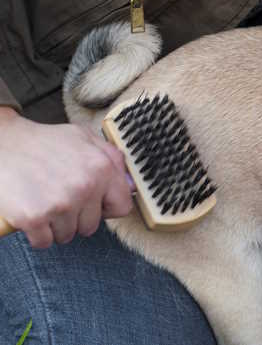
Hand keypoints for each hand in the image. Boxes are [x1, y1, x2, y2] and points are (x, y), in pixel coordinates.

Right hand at [0, 107, 133, 247]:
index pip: (122, 207)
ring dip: (56, 225)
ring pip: (67, 235)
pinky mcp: (33, 217)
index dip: (106, 207)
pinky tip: (32, 214)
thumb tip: (131, 184)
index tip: (93, 203)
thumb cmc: (43, 141)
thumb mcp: (83, 137)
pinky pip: (44, 242)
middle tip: (60, 199)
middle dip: (77, 217)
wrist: (1, 143)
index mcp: (101, 168)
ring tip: (45, 203)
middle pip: (91, 225)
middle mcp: (84, 187)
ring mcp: (59, 203)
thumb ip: (111, 158)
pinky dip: (37, 234)